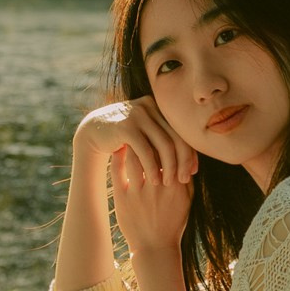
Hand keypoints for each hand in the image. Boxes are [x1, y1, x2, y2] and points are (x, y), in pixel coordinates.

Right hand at [74, 98, 197, 190]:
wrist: (94, 131)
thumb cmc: (127, 139)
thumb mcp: (148, 137)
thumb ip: (167, 144)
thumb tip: (194, 165)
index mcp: (160, 108)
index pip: (181, 133)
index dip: (190, 153)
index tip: (193, 171)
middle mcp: (152, 107)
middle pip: (176, 137)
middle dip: (182, 161)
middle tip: (184, 179)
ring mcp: (139, 115)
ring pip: (163, 144)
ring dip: (168, 166)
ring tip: (169, 182)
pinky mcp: (126, 127)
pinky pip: (145, 150)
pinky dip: (151, 167)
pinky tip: (154, 180)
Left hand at [110, 135, 196, 258]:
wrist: (155, 248)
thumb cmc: (173, 223)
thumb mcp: (188, 200)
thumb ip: (188, 177)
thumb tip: (188, 154)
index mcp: (176, 184)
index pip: (172, 152)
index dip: (165, 138)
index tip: (159, 129)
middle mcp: (159, 186)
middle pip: (153, 151)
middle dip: (148, 137)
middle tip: (142, 126)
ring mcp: (140, 193)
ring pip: (135, 159)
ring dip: (132, 144)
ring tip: (130, 134)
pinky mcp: (123, 199)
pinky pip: (118, 172)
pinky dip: (117, 158)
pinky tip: (118, 150)